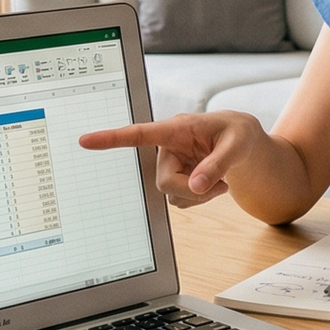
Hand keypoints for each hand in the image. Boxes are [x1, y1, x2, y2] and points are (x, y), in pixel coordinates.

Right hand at [80, 112, 263, 209]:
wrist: (243, 143)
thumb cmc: (239, 134)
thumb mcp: (238, 146)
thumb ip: (217, 165)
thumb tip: (195, 186)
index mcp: (177, 129)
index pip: (140, 134)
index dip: (112, 138)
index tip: (85, 140)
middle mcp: (167, 148)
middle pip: (165, 182)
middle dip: (193, 191)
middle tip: (222, 186)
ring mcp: (170, 165)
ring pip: (172, 195)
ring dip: (199, 196)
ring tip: (221, 181)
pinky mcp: (175, 178)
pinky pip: (180, 200)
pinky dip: (199, 199)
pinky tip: (214, 185)